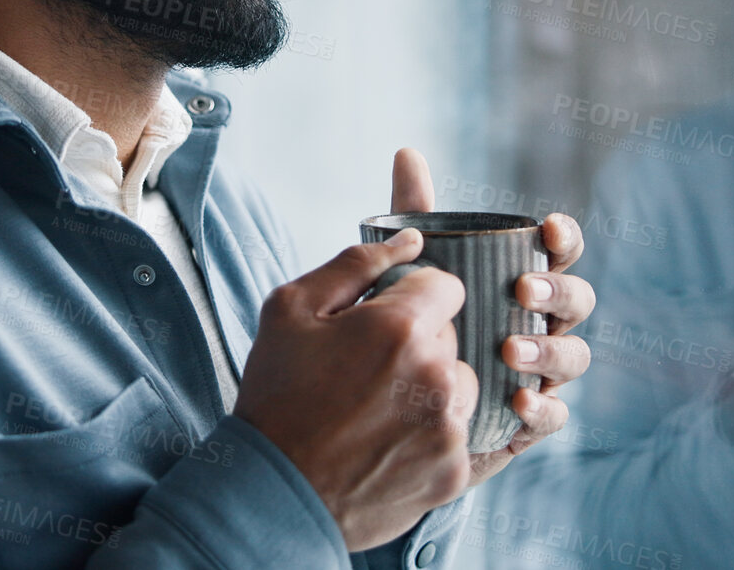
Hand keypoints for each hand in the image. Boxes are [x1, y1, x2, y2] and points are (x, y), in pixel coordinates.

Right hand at [233, 152, 474, 549]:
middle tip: (367, 372)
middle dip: (419, 345)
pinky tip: (386, 445)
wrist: (272, 494)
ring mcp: (449, 428)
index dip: (413, 299)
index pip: (446, 285)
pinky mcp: (455, 470)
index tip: (382, 322)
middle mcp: (436, 375)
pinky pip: (458, 433)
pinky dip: (431, 436)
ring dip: (432, 389)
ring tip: (377, 410)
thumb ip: (357, 263)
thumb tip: (411, 239)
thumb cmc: (277, 396)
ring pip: (461, 384)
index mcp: (400, 327)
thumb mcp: (291, 309)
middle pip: (453, 337)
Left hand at [385, 149, 596, 486]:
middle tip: (522, 291)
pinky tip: (519, 402)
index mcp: (523, 280)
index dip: (563, 238)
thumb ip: (416, 215)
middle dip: (558, 292)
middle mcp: (541, 325)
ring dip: (550, 352)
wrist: (385, 408)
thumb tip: (407, 152)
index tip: (546, 228)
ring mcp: (540, 374)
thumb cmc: (413, 325)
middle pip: (577, 301)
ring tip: (511, 351)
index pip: (559, 252)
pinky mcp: (527, 422)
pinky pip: (554, 417)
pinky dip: (543, 409)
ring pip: (574, 357)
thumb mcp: (411, 270)